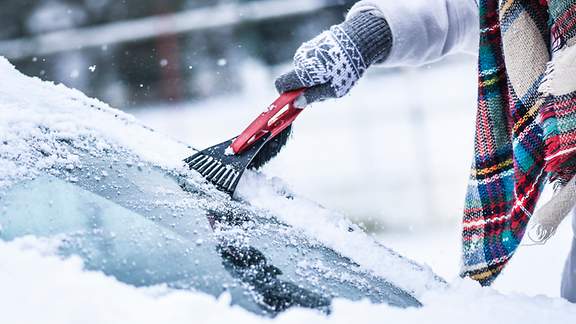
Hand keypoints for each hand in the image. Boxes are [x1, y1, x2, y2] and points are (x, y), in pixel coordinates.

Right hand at [275, 12, 391, 106]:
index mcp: (303, 71)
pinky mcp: (311, 45)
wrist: (358, 41)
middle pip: (295, 80)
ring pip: (303, 72)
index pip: (281, 84)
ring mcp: (305, 51)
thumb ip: (312, 97)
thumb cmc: (346, 69)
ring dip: (314, 78)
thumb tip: (295, 103)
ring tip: (333, 75)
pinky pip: (310, 63)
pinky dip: (318, 68)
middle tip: (325, 89)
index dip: (285, 95)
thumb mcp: (332, 90)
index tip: (296, 100)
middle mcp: (300, 60)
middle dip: (305, 88)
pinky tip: (333, 66)